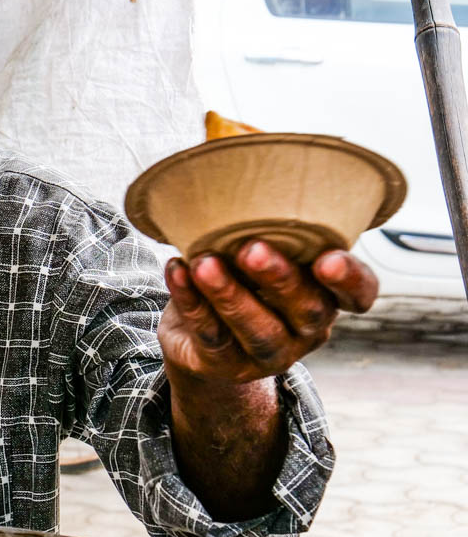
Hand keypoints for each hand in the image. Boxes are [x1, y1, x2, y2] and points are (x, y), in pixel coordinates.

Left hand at [159, 240, 378, 383]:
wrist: (200, 342)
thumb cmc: (241, 281)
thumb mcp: (262, 257)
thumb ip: (268, 232)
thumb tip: (241, 171)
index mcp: (327, 297)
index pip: (359, 294)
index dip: (350, 279)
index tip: (329, 258)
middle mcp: (306, 330)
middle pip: (306, 310)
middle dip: (279, 278)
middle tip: (252, 248)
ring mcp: (268, 354)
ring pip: (256, 329)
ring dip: (229, 294)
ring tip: (204, 263)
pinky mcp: (225, 364)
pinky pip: (209, 334)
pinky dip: (190, 300)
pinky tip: (177, 271)